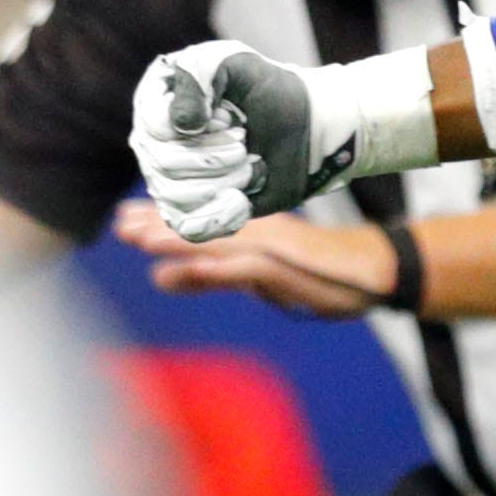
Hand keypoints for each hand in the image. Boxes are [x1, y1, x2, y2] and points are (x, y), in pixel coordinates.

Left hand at [113, 200, 393, 318]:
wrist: (374, 268)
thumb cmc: (316, 272)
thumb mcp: (253, 277)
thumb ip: (207, 275)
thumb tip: (159, 276)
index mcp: (248, 229)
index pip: (199, 222)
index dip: (161, 219)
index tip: (124, 217)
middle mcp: (256, 230)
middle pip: (201, 225)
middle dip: (159, 224)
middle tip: (120, 223)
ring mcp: (272, 245)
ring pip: (217, 241)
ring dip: (178, 240)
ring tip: (140, 238)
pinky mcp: (285, 265)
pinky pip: (242, 268)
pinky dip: (212, 268)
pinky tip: (184, 268)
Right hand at [129, 41, 359, 242]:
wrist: (306, 128)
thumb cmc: (270, 91)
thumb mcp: (236, 63)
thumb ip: (197, 75)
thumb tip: (181, 125)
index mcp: (156, 103)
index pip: (156, 129)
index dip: (200, 126)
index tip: (229, 114)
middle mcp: (154, 144)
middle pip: (166, 165)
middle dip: (218, 155)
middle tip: (244, 139)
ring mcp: (170, 181)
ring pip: (179, 198)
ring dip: (229, 180)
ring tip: (249, 161)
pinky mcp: (194, 213)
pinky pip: (191, 228)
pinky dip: (226, 213)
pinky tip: (244, 197)